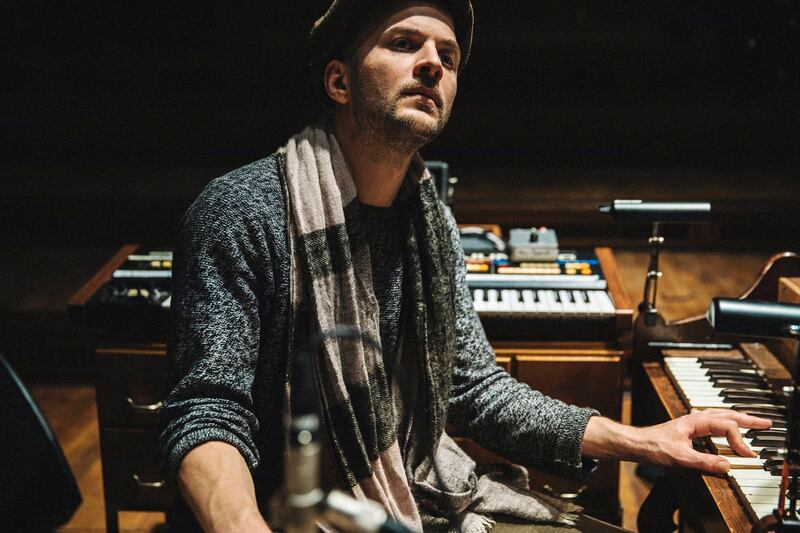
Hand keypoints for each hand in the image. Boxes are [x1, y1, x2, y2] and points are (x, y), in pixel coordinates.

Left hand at [636, 408, 771, 473]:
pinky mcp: (688, 428)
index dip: (740, 441)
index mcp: (696, 421)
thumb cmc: (653, 446)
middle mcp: (695, 418)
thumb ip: (704, 461)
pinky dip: (724, 422)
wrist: (636, 443)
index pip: (727, 426)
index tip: (747, 455)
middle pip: (727, 414)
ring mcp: (692, 422)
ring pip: (720, 415)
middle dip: (748, 419)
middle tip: (766, 423)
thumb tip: (727, 465)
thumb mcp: (681, 457)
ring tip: (751, 422)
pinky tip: (723, 426)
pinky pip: (711, 421)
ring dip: (737, 419)